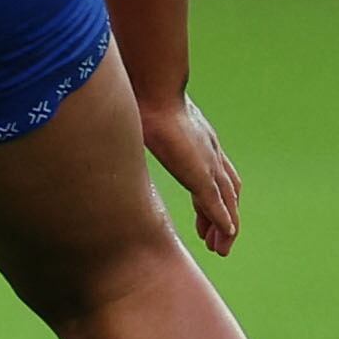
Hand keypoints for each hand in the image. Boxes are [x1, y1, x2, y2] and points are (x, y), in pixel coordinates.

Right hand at [143, 93, 241, 255]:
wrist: (153, 90)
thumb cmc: (141, 97)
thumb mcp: (141, 118)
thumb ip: (135, 129)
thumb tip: (110, 125)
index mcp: (199, 141)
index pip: (214, 175)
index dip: (213, 196)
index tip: (206, 216)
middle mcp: (211, 154)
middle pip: (228, 192)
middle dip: (224, 216)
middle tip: (219, 239)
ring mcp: (209, 165)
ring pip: (227, 203)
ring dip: (226, 227)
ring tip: (221, 248)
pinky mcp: (202, 175)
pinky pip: (217, 205)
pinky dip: (223, 221)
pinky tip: (225, 236)